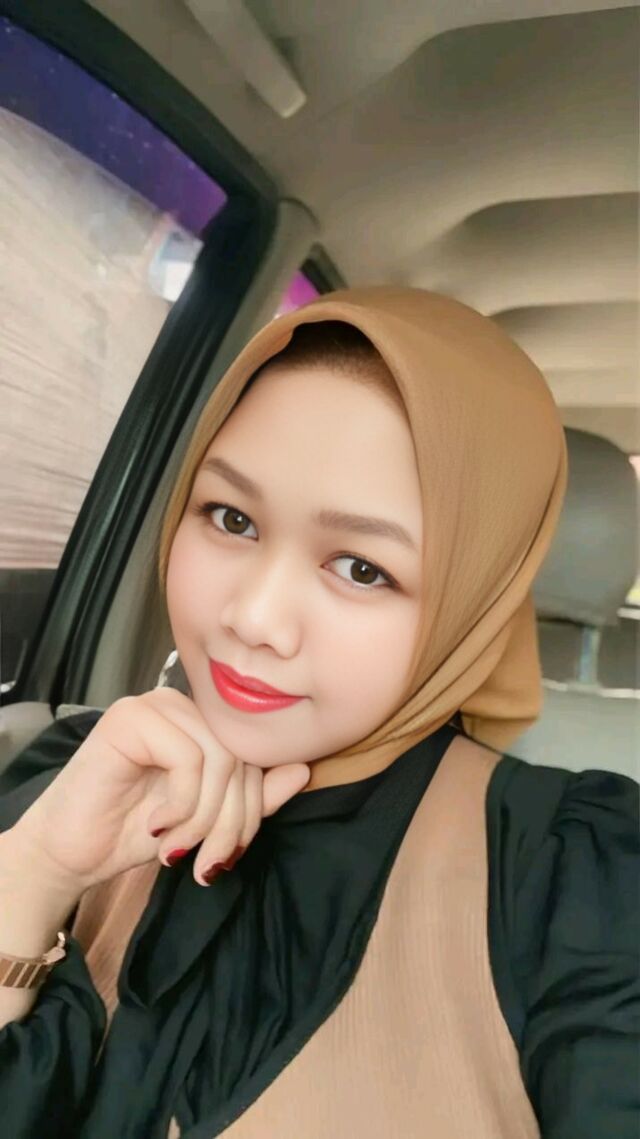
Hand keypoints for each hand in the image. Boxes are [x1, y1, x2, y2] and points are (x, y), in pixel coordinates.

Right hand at [12, 688, 309, 895]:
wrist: (71, 853)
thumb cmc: (134, 833)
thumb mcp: (207, 820)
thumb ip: (254, 797)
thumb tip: (304, 769)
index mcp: (202, 724)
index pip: (255, 758)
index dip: (252, 812)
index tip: (226, 856)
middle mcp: (182, 706)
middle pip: (241, 759)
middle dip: (230, 823)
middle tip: (206, 864)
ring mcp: (155, 706)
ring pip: (219, 759)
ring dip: (204, 819)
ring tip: (176, 847)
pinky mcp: (130, 718)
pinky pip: (188, 758)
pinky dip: (180, 804)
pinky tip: (155, 825)